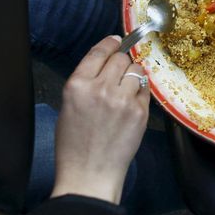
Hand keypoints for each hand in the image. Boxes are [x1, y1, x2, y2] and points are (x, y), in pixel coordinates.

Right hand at [52, 36, 150, 203]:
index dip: (110, 44)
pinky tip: (132, 102)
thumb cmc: (74, 144)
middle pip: (121, 58)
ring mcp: (123, 100)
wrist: (89, 174)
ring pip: (136, 70)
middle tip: (120, 72)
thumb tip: (105, 62)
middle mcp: (101, 88)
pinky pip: (145, 89)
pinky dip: (141, 91)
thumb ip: (85, 82)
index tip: (117, 40)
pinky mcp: (140, 112)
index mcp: (77, 85)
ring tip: (126, 88)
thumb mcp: (68, 106)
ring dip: (133, 75)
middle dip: (121, 62)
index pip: (99, 52)